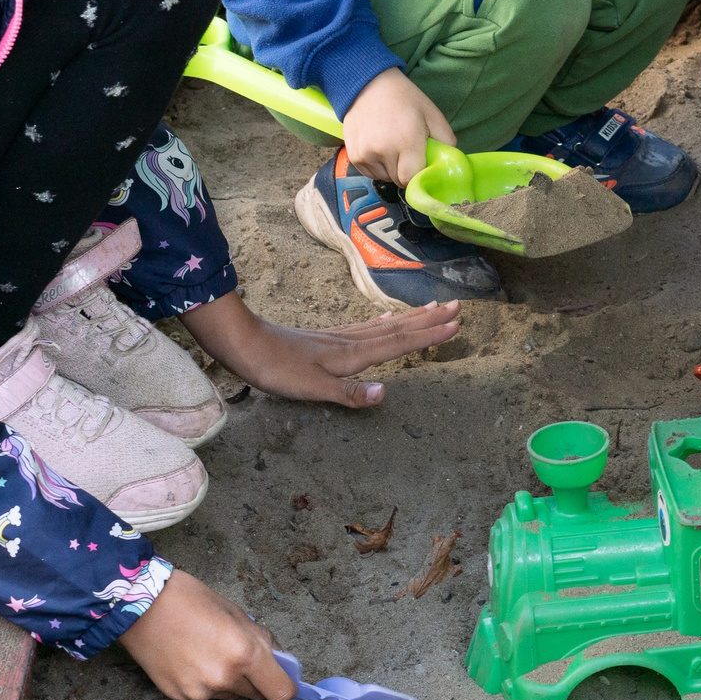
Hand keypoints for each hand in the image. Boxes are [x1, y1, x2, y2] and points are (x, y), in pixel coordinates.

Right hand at [116, 569, 292, 699]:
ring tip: (212, 652)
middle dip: (257, 680)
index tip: (283, 677)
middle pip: (256, 695)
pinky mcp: (178, 696)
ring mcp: (199, 691)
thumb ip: (261, 641)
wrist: (141, 606)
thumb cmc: (191, 601)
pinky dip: (205, 682)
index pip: (281, 692)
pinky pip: (205, 695)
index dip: (285, 686)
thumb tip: (279, 659)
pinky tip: (192, 659)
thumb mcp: (238, 614)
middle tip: (244, 657)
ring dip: (230, 681)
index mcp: (245, 654)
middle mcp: (224, 679)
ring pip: (230, 695)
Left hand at [179, 291, 459, 407]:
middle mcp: (351, 342)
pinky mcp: (326, 339)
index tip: (457, 323)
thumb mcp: (311, 388)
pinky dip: (383, 322)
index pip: (399, 343)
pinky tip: (384, 319)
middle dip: (427, 319)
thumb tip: (387, 392)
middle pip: (397, 329)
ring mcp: (338, 338)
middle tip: (457, 306)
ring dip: (410, 318)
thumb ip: (350, 393)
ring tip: (432, 308)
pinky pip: (365, 328)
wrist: (243, 344)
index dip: (428, 335)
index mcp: (353, 355)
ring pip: (384, 326)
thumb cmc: (276, 369)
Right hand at [341, 68, 455, 186]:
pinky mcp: (354, 156)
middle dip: (407, 171)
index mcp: (406, 142)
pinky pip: (371, 173)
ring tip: (394, 146)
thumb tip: (449, 163)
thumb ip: (447, 141)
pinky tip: (381, 148)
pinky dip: (378, 167)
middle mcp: (383, 151)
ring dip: (392, 169)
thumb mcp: (433, 115)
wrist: (370, 86)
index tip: (422, 165)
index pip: (411, 178)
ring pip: (385, 177)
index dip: (419, 175)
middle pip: (399, 180)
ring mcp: (365, 154)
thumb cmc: (405, 100)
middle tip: (410, 152)